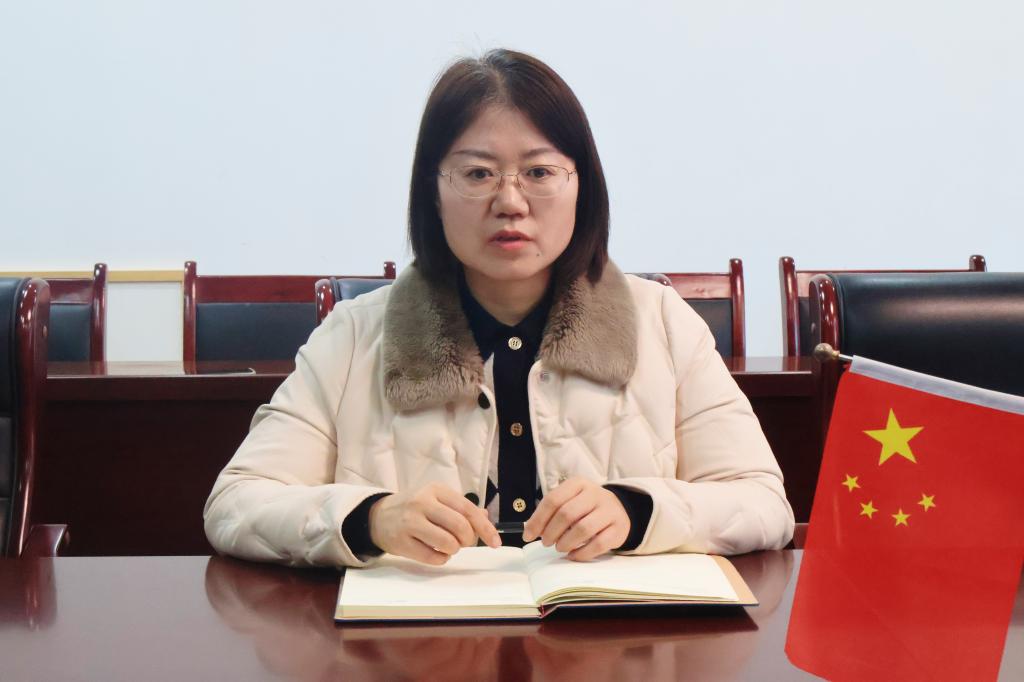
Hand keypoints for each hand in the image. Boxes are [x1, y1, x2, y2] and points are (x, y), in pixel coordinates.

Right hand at [368, 483, 499, 564]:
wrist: (378, 517)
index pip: (468, 509)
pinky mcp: (402, 542)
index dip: (485, 528)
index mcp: (435, 490)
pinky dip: (441, 559)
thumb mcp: (436, 500)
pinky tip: (435, 552)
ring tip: (447, 546)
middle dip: (468, 540)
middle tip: (463, 543)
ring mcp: (410, 523)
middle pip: (460, 527)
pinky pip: (433, 558)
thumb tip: (485, 518)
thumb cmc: (414, 509)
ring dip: (454, 550)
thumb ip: (461, 508)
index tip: (496, 542)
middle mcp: (422, 503)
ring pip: (448, 544)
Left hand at [522, 477, 628, 560]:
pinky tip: (573, 554)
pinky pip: (598, 545)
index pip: (553, 500)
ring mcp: (609, 511)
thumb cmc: (586, 508)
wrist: (618, 511)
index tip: (528, 535)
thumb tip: (529, 530)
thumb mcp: (569, 501)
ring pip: (583, 529)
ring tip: (559, 547)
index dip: (538, 519)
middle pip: (567, 514)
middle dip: (551, 532)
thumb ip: (551, 512)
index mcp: (578, 484)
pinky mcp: (618, 529)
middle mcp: (594, 494)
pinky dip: (582, 553)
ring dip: (566, 543)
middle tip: (546, 542)